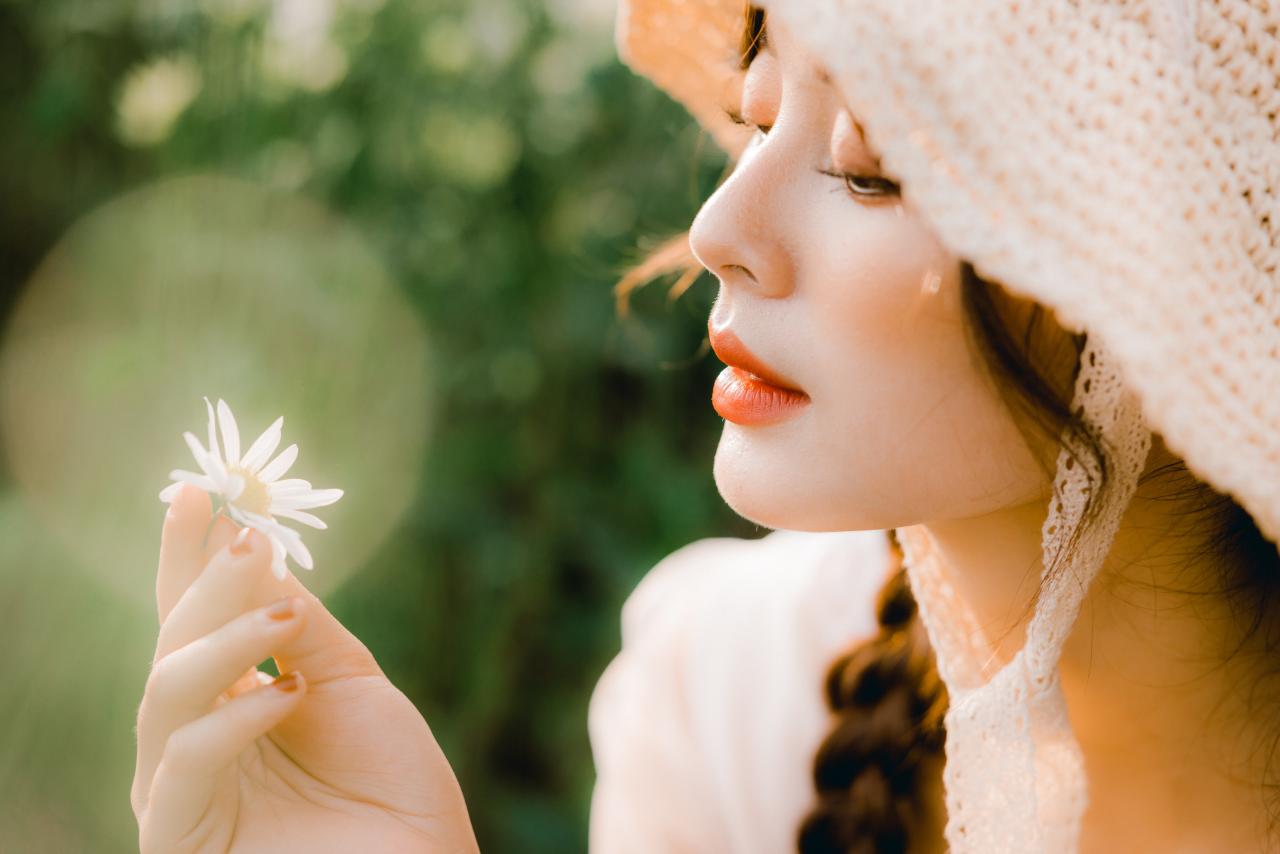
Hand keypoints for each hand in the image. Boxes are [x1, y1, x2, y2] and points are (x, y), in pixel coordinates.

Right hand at [132, 484, 478, 852]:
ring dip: (222, 639)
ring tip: (282, 611)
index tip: (200, 490)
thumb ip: (299, 623)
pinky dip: (233, 716)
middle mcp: (193, 740)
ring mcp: (181, 791)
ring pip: (167, 692)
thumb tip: (251, 545)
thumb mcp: (347, 682)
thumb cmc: (389, 784)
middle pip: (175, 644)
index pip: (193, 617)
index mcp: (228, 700)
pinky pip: (185, 761)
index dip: (191, 556)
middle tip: (245, 536)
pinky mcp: (178, 836)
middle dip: (207, 583)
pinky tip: (286, 691)